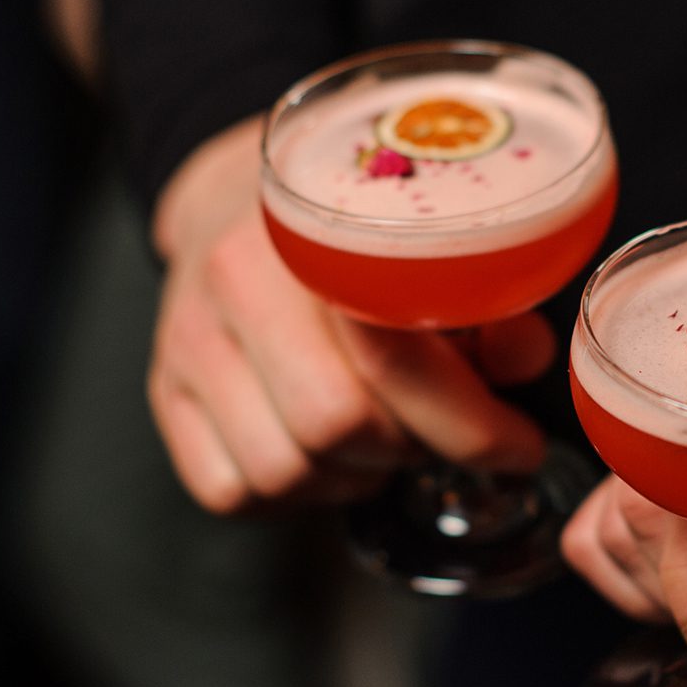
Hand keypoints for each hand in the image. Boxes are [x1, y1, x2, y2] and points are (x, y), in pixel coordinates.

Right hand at [147, 115, 555, 513]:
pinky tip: (320, 453)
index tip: (518, 446)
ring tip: (379, 438)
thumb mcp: (435, 246)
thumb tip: (523, 360)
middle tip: (437, 432)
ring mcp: (189, 340)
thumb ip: (488, 305)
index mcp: (313, 233)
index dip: (470, 425)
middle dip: (409, 447)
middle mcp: (237, 280)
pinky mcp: (163, 389)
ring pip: (281, 471)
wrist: (233, 194)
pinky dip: (288, 492)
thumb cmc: (352, 231)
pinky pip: (227, 490)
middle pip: (336, 426)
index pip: (393, 361)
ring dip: (350, 476)